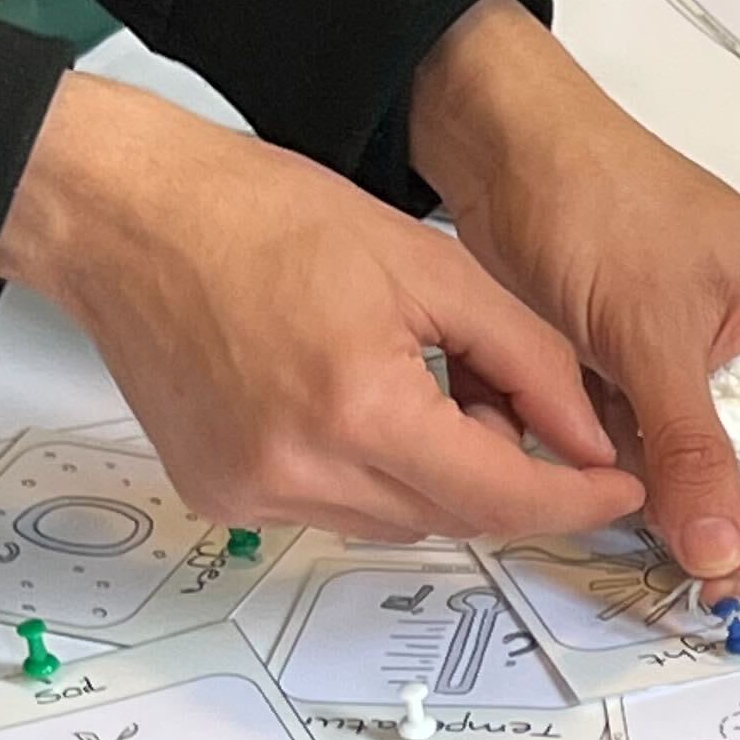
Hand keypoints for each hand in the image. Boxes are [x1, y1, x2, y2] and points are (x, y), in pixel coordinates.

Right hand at [0, 76, 644, 544]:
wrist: (125, 217)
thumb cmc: (260, 216)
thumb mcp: (430, 267)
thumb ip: (528, 362)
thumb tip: (588, 440)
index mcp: (360, 410)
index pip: (504, 498)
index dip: (574, 498)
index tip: (615, 487)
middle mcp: (301, 473)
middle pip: (457, 518)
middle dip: (507, 474)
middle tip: (511, 403)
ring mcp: (253, 495)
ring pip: (401, 524)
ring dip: (440, 477)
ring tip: (424, 387)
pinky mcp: (222, 497)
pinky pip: (336, 514)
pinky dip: (375, 477)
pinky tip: (358, 405)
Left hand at [412, 0, 739, 593]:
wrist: (510, 150)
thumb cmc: (602, 205)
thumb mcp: (653, 339)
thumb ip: (692, 453)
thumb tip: (723, 555)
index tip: (728, 579)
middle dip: (721, 518)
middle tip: (674, 564)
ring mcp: (715, 371)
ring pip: (710, 476)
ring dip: (665, 491)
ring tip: (618, 483)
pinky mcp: (657, 379)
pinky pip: (659, 454)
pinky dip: (629, 467)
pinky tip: (594, 451)